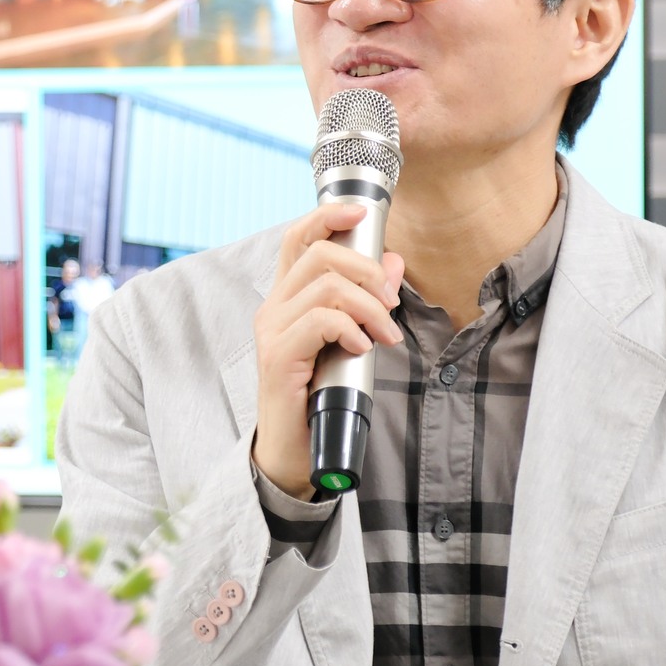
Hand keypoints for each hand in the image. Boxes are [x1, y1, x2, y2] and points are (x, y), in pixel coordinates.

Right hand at [250, 202, 405, 498]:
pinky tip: (362, 349)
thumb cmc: (319, 394)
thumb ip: (367, 300)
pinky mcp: (278, 357)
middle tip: (391, 303)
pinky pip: (321, 321)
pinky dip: (351, 329)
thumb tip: (393, 262)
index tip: (360, 214)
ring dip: (369, 307)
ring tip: (384, 335)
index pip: (297, 238)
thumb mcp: (349, 338)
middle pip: (318, 254)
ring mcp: (272, 331)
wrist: (295, 451)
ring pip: (326, 287)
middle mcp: (273, 308)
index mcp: (286, 298)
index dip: (327, 216)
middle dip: (366, 270)